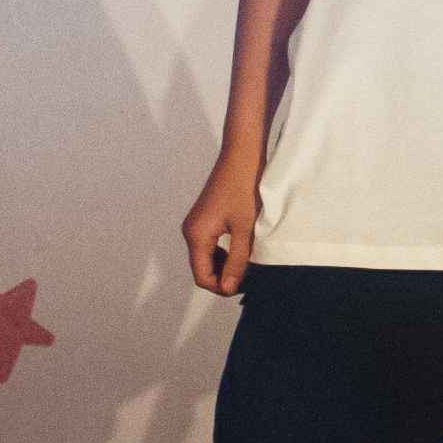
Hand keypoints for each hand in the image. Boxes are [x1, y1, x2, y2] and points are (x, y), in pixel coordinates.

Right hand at [182, 147, 261, 297]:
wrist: (242, 155)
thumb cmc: (246, 188)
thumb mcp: (245, 229)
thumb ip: (237, 261)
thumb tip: (227, 288)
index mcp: (196, 235)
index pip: (202, 276)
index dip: (221, 287)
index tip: (246, 287)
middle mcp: (190, 231)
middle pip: (202, 268)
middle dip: (223, 277)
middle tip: (251, 277)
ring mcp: (196, 224)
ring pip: (206, 257)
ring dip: (225, 265)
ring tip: (249, 264)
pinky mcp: (204, 218)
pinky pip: (210, 244)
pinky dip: (224, 252)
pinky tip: (242, 250)